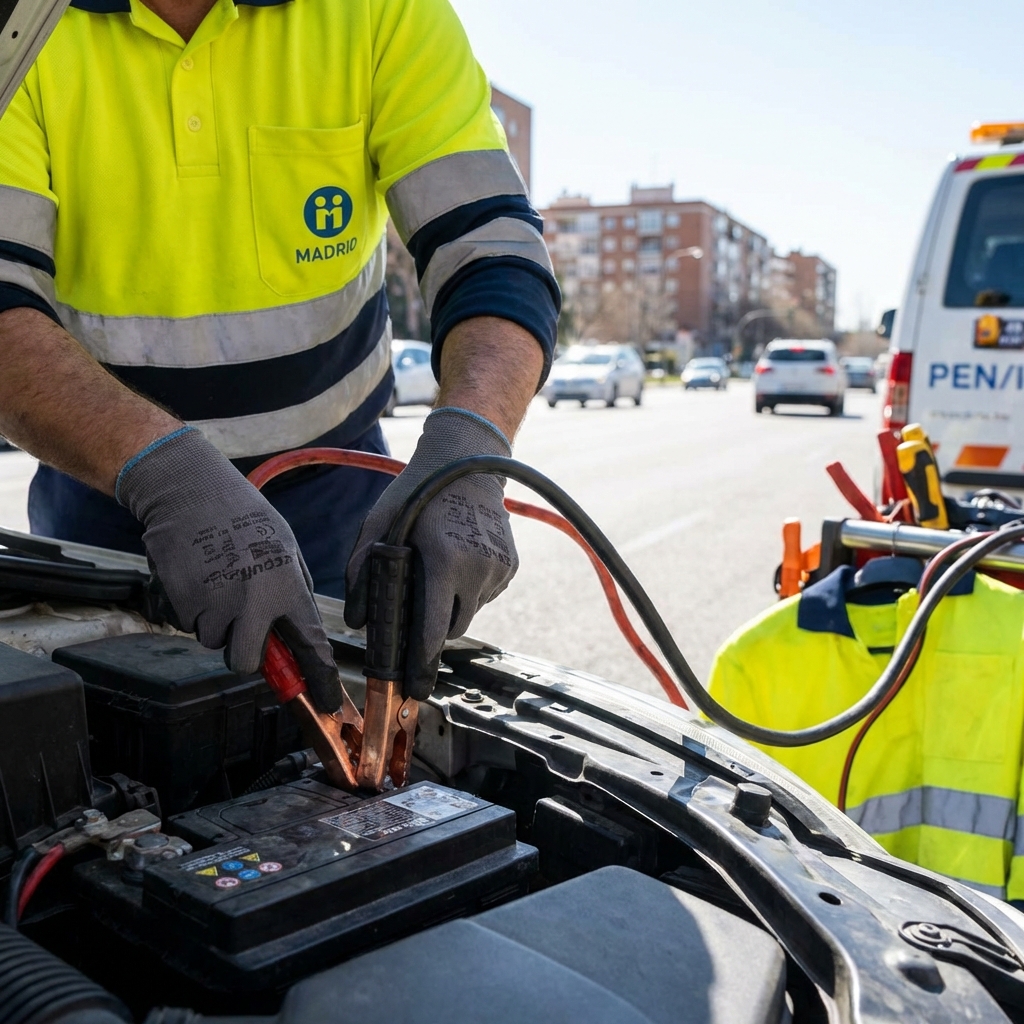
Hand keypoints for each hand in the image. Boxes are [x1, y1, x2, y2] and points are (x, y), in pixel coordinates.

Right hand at [117, 427, 341, 711]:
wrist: (190, 492)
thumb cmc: (243, 516)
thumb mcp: (285, 548)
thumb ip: (293, 593)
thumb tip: (297, 635)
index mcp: (287, 586)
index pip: (310, 645)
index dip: (320, 679)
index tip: (328, 703)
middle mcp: (253, 602)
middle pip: (246, 664)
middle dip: (243, 652)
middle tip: (242, 626)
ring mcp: (215, 604)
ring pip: (214, 642)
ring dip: (217, 623)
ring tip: (220, 581)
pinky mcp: (183, 602)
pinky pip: (192, 624)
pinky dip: (195, 608)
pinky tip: (201, 575)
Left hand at [345, 408, 516, 698]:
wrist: (469, 459)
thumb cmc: (419, 489)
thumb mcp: (381, 521)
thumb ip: (363, 569)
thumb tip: (357, 620)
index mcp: (444, 559)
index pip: (432, 629)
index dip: (421, 664)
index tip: (415, 690)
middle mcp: (477, 568)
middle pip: (452, 628)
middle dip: (432, 627)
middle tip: (418, 605)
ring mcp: (499, 568)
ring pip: (469, 612)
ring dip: (451, 605)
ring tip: (438, 570)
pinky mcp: (511, 566)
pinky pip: (485, 595)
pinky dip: (469, 590)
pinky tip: (458, 561)